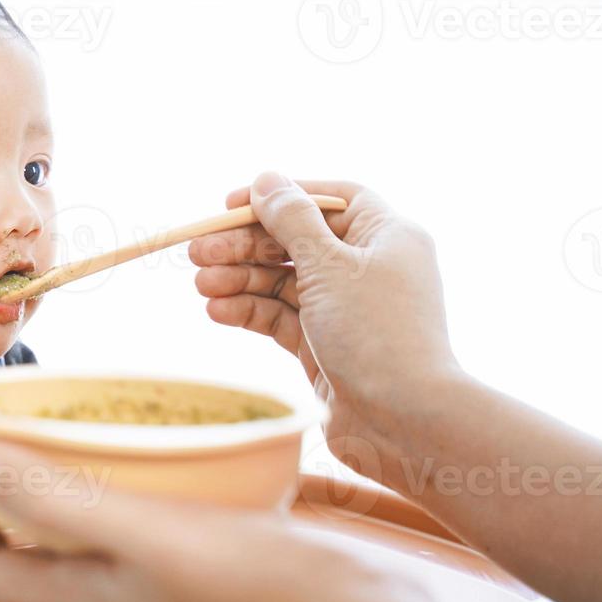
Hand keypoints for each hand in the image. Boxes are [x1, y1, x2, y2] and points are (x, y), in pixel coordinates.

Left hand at [0, 442, 445, 601]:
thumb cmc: (260, 588)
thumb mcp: (147, 534)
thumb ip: (58, 502)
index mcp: (91, 591)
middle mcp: (120, 586)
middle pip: (34, 539)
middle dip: (8, 482)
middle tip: (5, 422)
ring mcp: (166, 571)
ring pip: (92, 518)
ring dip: (71, 469)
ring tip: (72, 415)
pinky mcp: (210, 551)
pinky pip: (149, 505)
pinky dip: (136, 468)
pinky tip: (159, 430)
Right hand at [189, 172, 460, 485]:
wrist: (405, 421)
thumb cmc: (377, 333)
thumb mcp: (330, 265)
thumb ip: (291, 220)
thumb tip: (266, 180)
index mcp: (386, 235)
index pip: (328, 199)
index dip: (281, 196)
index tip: (232, 204)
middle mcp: (369, 268)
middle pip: (296, 241)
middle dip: (245, 245)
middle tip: (196, 252)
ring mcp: (346, 309)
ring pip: (283, 282)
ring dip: (240, 280)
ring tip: (202, 286)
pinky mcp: (325, 345)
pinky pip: (280, 317)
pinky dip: (250, 312)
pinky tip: (218, 312)